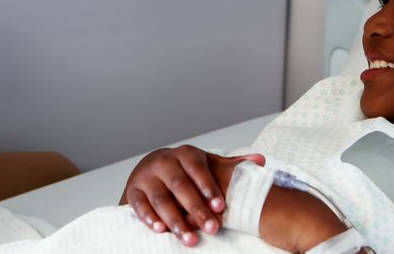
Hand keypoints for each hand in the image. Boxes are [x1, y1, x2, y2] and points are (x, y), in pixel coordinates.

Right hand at [121, 145, 265, 246]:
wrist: (151, 166)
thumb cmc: (185, 169)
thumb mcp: (206, 164)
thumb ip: (230, 165)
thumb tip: (260, 161)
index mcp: (185, 154)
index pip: (198, 170)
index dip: (209, 188)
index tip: (221, 207)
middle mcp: (164, 162)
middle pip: (180, 186)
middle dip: (196, 209)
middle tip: (212, 229)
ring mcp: (146, 176)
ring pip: (161, 199)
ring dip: (175, 220)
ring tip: (190, 239)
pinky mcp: (133, 191)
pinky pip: (140, 205)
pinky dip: (149, 219)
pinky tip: (161, 230)